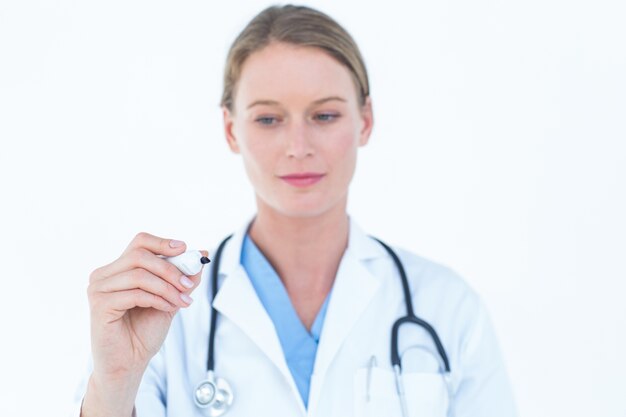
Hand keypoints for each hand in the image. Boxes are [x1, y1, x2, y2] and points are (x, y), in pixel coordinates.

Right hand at [81, 232, 206, 416]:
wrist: (129, 363)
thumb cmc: (144, 331)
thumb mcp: (170, 298)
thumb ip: (182, 278)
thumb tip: (201, 254)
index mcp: (118, 269)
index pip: (140, 243)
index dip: (163, 242)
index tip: (185, 249)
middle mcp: (103, 275)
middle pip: (140, 255)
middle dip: (170, 269)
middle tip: (189, 285)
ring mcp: (98, 289)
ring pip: (139, 275)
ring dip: (167, 287)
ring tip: (182, 301)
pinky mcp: (99, 305)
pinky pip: (135, 293)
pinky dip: (157, 299)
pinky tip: (168, 308)